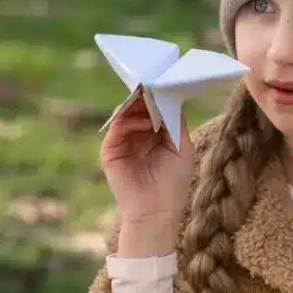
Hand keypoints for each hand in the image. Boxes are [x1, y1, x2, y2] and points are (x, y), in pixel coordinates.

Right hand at [100, 91, 194, 256]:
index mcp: (155, 134)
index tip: (167, 81)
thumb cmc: (173, 183)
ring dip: (138, 104)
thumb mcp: (181, 148)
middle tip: (155, 81)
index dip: (160, 96)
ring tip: (149, 95)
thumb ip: (175, 123)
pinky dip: (128, 118)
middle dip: (147, 96)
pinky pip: (117, 127)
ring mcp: (123, 141)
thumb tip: (168, 96)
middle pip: (140, 108)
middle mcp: (138, 134)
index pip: (155, 109)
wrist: (156, 212)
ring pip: (127, 113)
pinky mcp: (110, 149)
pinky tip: (142, 116)